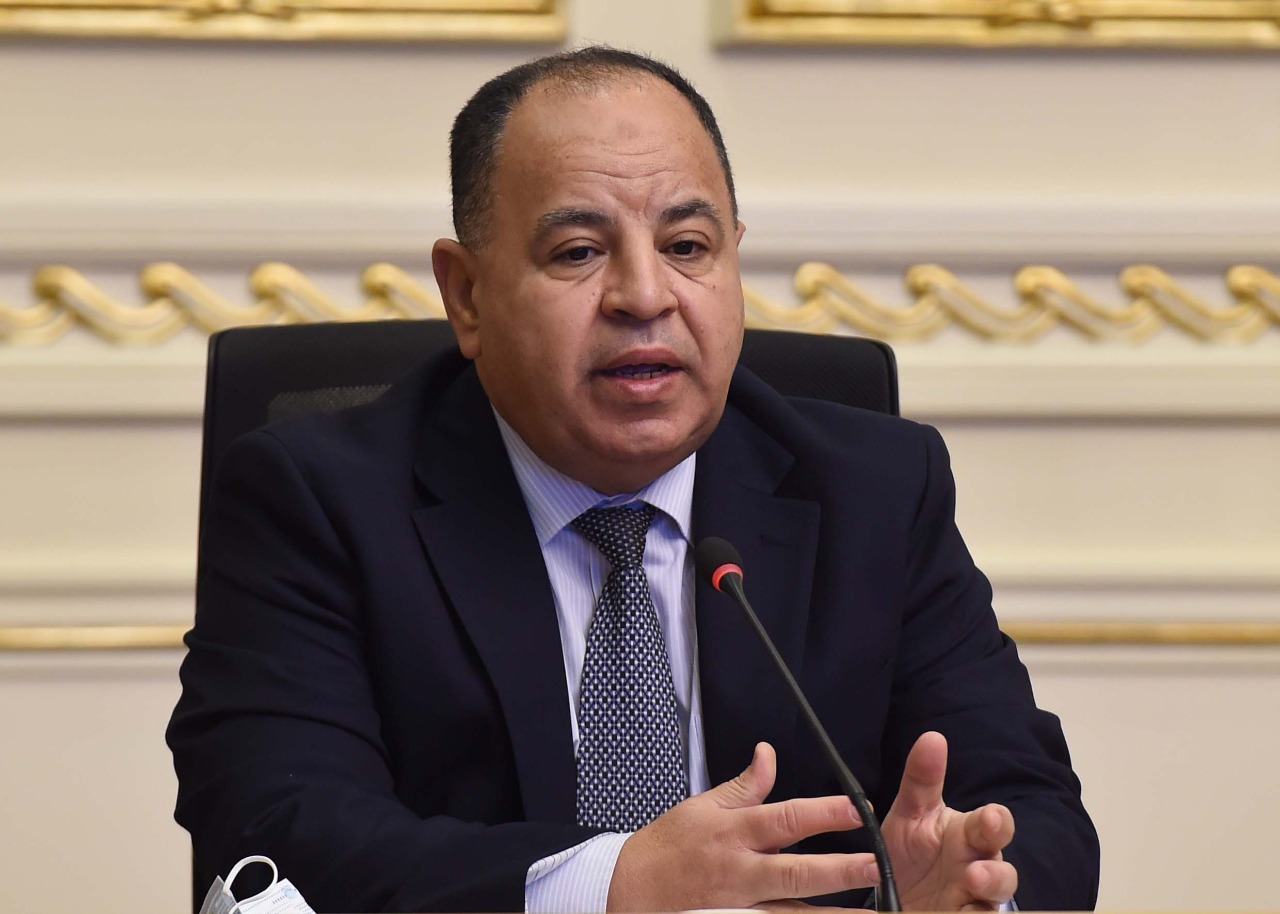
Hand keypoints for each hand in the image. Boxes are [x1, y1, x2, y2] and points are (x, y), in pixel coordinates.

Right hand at [607, 742, 876, 911]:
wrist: (628, 891)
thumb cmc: (668, 846)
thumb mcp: (703, 806)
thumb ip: (745, 785)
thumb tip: (769, 753)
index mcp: (734, 832)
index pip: (786, 819)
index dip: (823, 813)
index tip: (858, 809)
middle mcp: (740, 871)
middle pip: (796, 871)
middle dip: (839, 869)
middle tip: (877, 866)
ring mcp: (739, 907)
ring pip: (793, 913)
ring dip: (831, 913)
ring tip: (870, 912)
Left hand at [877, 731, 1017, 910]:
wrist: (892, 895)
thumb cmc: (911, 850)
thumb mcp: (911, 814)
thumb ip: (922, 779)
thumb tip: (933, 737)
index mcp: (968, 838)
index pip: (993, 826)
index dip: (996, 823)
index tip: (991, 819)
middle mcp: (978, 872)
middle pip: (1003, 876)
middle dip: (995, 875)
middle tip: (976, 872)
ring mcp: (972, 903)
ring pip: (994, 907)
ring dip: (984, 902)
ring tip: (969, 891)